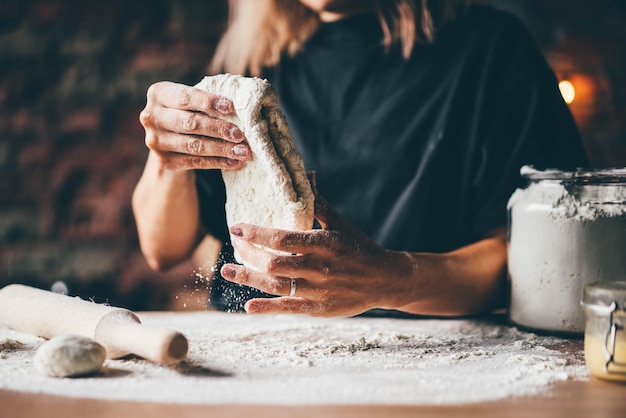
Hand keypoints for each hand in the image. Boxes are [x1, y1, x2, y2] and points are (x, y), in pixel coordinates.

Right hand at [139, 81, 250, 171]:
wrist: (172, 138)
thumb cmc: (190, 111)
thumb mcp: (193, 100)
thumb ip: (209, 99)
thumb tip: (242, 104)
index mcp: (158, 93)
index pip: (185, 97)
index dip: (208, 102)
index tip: (231, 108)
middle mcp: (151, 116)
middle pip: (190, 123)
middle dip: (218, 129)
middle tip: (240, 134)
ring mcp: (155, 141)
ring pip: (194, 145)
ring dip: (222, 149)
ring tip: (243, 151)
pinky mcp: (164, 161)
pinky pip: (195, 162)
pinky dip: (217, 162)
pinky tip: (234, 162)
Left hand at [220, 192, 412, 316]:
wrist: (386, 279)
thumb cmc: (359, 247)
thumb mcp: (341, 224)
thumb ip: (318, 203)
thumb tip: (305, 174)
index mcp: (324, 243)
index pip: (283, 238)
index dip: (256, 234)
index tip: (236, 227)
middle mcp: (319, 268)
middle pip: (274, 264)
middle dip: (248, 254)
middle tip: (233, 245)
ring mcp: (319, 291)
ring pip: (276, 286)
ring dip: (248, 279)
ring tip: (226, 271)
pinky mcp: (320, 309)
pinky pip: (289, 308)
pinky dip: (267, 307)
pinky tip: (248, 305)